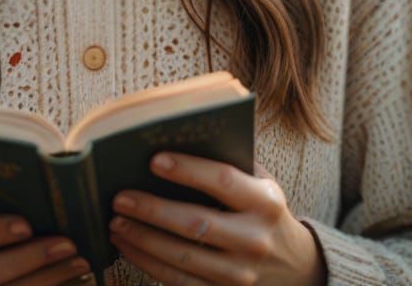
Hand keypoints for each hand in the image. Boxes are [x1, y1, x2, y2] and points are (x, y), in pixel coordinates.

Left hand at [107, 152, 327, 285]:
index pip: (223, 181)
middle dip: (153, 210)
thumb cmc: (265, 211)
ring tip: (115, 222)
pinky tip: (128, 246)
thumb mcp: (261, 183)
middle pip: (196, 224)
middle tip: (120, 197)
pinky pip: (180, 281)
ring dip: (143, 240)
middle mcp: (255, 239)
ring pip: (183, 258)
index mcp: (265, 202)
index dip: (188, 170)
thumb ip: (230, 163)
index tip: (154, 159)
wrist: (296, 267)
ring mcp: (241, 274)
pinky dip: (149, 263)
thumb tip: (176, 140)